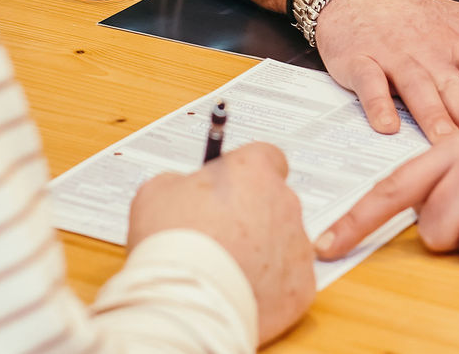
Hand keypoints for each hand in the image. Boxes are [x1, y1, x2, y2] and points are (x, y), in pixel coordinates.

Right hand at [128, 142, 314, 344]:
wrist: (185, 301)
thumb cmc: (172, 242)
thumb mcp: (157, 192)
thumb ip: (180, 183)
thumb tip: (185, 191)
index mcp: (253, 171)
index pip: (265, 158)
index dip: (246, 175)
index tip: (229, 190)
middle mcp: (284, 203)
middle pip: (275, 203)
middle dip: (253, 217)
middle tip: (220, 236)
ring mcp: (297, 247)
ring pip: (283, 244)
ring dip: (262, 253)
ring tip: (226, 271)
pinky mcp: (300, 288)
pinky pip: (287, 282)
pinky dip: (269, 289)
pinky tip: (240, 293)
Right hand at [314, 0, 458, 138]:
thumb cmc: (415, 13)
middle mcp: (431, 52)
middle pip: (456, 87)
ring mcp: (396, 58)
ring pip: (418, 89)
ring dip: (432, 117)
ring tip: (446, 144)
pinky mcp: (361, 62)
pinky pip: (371, 85)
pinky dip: (378, 104)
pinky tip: (386, 127)